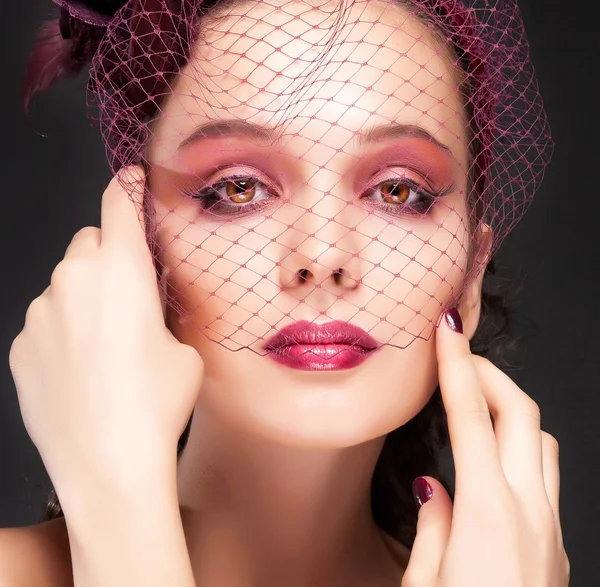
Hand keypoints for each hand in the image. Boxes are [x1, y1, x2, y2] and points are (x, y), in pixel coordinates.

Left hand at [8, 166, 203, 508]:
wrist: (108, 465)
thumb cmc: (156, 405)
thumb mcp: (183, 349)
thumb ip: (162, 311)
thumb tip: (147, 304)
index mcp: (122, 271)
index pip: (119, 203)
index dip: (128, 186)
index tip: (132, 180)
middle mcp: (73, 280)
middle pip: (89, 242)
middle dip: (108, 257)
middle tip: (129, 296)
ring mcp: (40, 313)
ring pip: (65, 283)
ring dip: (85, 297)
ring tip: (106, 346)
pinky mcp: (21, 344)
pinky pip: (46, 319)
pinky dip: (63, 330)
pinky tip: (82, 369)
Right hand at [402, 309, 569, 586]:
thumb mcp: (422, 585)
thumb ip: (432, 526)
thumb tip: (436, 485)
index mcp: (486, 514)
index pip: (470, 416)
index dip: (456, 365)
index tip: (447, 330)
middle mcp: (529, 513)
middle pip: (521, 414)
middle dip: (490, 373)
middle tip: (458, 356)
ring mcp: (550, 532)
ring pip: (540, 442)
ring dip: (509, 410)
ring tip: (474, 403)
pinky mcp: (557, 551)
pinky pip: (542, 480)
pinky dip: (515, 452)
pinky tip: (486, 466)